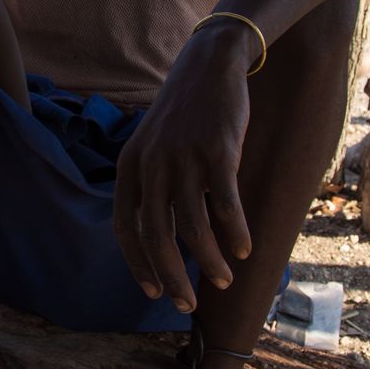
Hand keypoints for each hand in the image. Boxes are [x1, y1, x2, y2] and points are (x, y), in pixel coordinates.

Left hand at [113, 27, 254, 312]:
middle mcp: (152, 165)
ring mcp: (184, 157)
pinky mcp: (218, 151)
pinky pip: (226, 204)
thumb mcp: (154, 145)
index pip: (125, 228)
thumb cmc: (186, 113)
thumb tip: (164, 236)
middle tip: (187, 305)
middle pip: (157, 235)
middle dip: (172, 277)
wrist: (211, 63)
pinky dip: (235, 232)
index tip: (153, 291)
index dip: (138, 264)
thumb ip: (153, 184)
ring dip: (210, 260)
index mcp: (130, 166)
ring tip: (224, 278)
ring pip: (193, 226)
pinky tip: (245, 249)